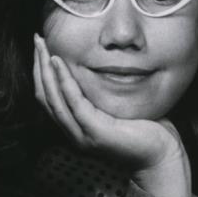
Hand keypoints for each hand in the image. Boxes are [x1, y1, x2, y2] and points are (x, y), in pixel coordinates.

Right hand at [33, 34, 184, 172]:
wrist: (160, 157)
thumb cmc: (146, 130)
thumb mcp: (118, 108)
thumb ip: (104, 93)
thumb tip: (104, 66)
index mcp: (77, 127)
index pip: (49, 97)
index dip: (42, 72)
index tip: (41, 47)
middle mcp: (74, 132)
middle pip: (45, 95)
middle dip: (39, 65)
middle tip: (36, 39)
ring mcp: (83, 135)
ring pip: (53, 98)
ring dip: (45, 69)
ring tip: (43, 46)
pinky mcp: (96, 132)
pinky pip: (74, 103)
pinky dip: (64, 81)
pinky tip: (58, 62)